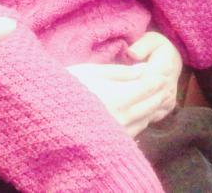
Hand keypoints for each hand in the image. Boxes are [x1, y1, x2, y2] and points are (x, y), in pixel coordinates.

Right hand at [66, 32, 180, 137]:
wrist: (46, 113)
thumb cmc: (66, 87)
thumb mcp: (92, 72)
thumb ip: (121, 72)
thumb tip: (145, 69)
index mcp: (117, 98)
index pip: (147, 87)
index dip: (157, 79)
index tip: (162, 72)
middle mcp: (121, 118)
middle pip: (150, 105)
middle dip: (159, 93)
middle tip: (165, 84)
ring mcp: (117, 133)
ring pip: (145, 119)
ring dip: (153, 108)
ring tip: (157, 97)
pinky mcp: (112, 142)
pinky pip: (135, 131)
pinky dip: (142, 120)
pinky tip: (142, 114)